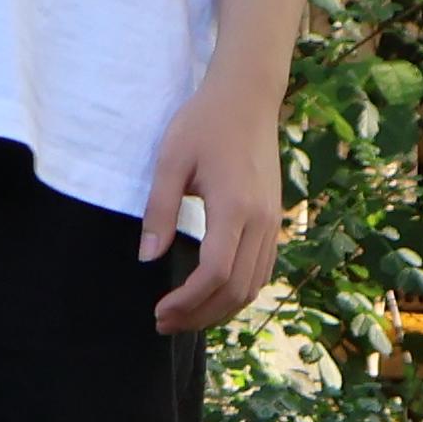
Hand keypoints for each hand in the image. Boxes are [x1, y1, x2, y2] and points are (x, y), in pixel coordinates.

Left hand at [139, 71, 289, 335]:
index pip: (215, 273)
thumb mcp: (170, 160)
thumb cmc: (203, 124)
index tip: (160, 311)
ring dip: (219, 309)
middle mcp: (261, 221)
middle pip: (236, 289)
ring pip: (253, 285)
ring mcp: (273, 222)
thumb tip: (147, 259)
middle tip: (164, 323)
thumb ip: (159, 210)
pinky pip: (261, 270)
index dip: (188, 301)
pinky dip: (237, 293)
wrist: (247, 98)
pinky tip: (211, 296)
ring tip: (184, 317)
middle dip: (199, 315)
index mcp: (235, 206)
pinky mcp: (275, 220)